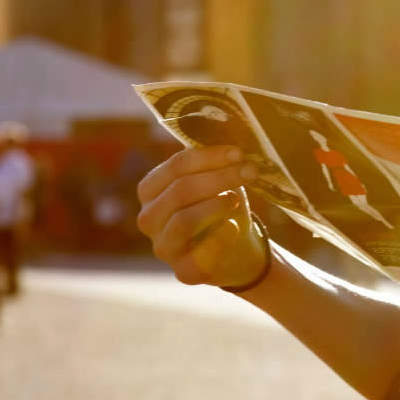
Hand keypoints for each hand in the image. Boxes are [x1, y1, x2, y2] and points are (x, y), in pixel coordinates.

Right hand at [135, 145, 267, 288]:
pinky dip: (219, 238)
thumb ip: (213, 160)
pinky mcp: (183, 272)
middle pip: (180, 191)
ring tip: (237, 199)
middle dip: (219, 178)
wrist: (238, 250)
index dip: (208, 157)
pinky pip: (199, 255)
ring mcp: (163, 247)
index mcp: (151, 190)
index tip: (238, 152)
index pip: (175, 167)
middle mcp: (149, 219)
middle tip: (250, 171)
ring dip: (215, 205)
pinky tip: (233, 227)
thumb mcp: (217, 180)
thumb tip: (227, 127)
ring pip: (183, 221)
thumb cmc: (223, 206)